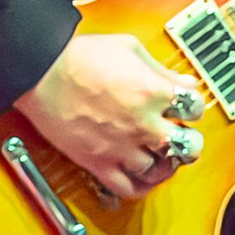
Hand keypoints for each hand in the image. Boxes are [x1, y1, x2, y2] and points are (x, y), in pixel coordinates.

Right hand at [12, 32, 190, 200]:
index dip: (192, 105)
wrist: (40, 72)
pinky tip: (143, 174)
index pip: (195, 107)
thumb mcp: (128, 47)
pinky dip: (141, 185)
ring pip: (162, 169)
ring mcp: (122, 146)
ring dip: (166, 161)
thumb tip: (183, 82)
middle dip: (190, 139)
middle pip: (189, 146)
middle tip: (181, 134)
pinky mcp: (99, 162)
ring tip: (161, 153)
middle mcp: (143, 123)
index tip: (185, 105)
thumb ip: (160, 68)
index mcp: (152, 91)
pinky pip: (129, 187)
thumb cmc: (78, 56)